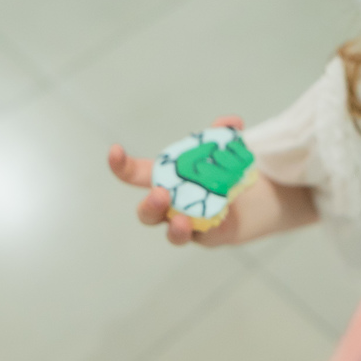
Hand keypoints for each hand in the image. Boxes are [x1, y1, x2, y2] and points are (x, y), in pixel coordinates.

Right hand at [108, 116, 244, 246]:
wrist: (245, 205)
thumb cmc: (219, 175)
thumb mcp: (222, 150)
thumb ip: (224, 133)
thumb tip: (229, 122)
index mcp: (165, 179)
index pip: (135, 174)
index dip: (121, 165)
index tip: (115, 151)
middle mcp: (170, 206)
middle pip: (147, 212)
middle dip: (149, 204)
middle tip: (160, 194)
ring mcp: (186, 224)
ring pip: (172, 233)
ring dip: (174, 227)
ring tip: (181, 220)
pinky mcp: (206, 237)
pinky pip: (201, 238)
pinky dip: (208, 229)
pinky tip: (214, 222)